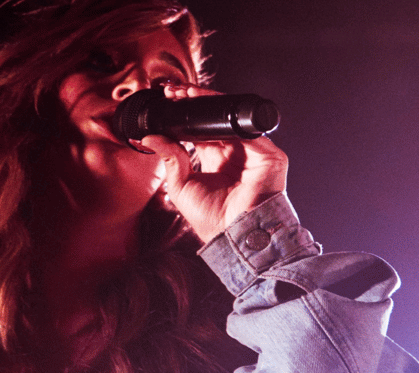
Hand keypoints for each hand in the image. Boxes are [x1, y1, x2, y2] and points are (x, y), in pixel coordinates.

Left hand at [140, 84, 288, 242]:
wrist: (232, 235)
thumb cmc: (210, 218)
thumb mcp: (180, 184)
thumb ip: (169, 158)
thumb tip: (148, 137)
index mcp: (218, 159)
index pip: (202, 129)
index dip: (186, 114)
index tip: (168, 99)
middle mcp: (237, 153)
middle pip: (216, 119)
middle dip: (195, 103)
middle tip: (173, 92)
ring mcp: (255, 152)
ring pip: (231, 118)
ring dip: (208, 103)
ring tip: (186, 94)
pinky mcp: (270, 155)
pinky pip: (247, 128)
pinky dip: (227, 116)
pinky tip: (207, 107)